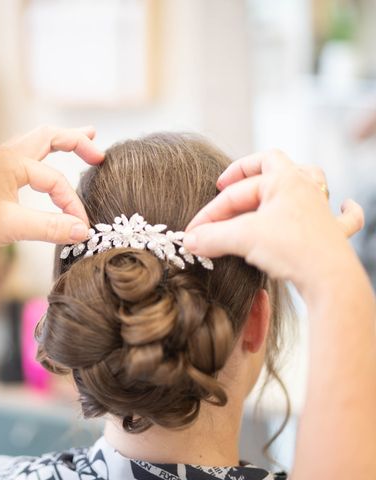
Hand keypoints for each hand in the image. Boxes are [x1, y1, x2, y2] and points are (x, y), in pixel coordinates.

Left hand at [0, 126, 103, 245]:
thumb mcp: (10, 226)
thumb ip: (48, 228)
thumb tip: (82, 231)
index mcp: (10, 161)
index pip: (55, 179)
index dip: (72, 203)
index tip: (81, 228)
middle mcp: (6, 155)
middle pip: (49, 136)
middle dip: (76, 142)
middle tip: (99, 155)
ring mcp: (0, 162)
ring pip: (38, 141)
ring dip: (62, 141)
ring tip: (86, 136)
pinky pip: (29, 154)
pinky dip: (47, 152)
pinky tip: (51, 157)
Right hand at [184, 150, 363, 289]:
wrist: (329, 279)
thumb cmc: (291, 249)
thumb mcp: (242, 239)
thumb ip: (212, 237)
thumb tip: (189, 241)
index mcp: (283, 180)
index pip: (235, 192)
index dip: (210, 212)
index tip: (194, 232)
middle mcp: (304, 188)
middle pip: (271, 166)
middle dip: (244, 176)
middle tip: (223, 187)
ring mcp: (321, 210)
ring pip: (310, 179)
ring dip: (290, 179)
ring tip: (274, 185)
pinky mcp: (333, 234)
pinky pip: (346, 216)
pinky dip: (344, 210)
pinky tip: (343, 205)